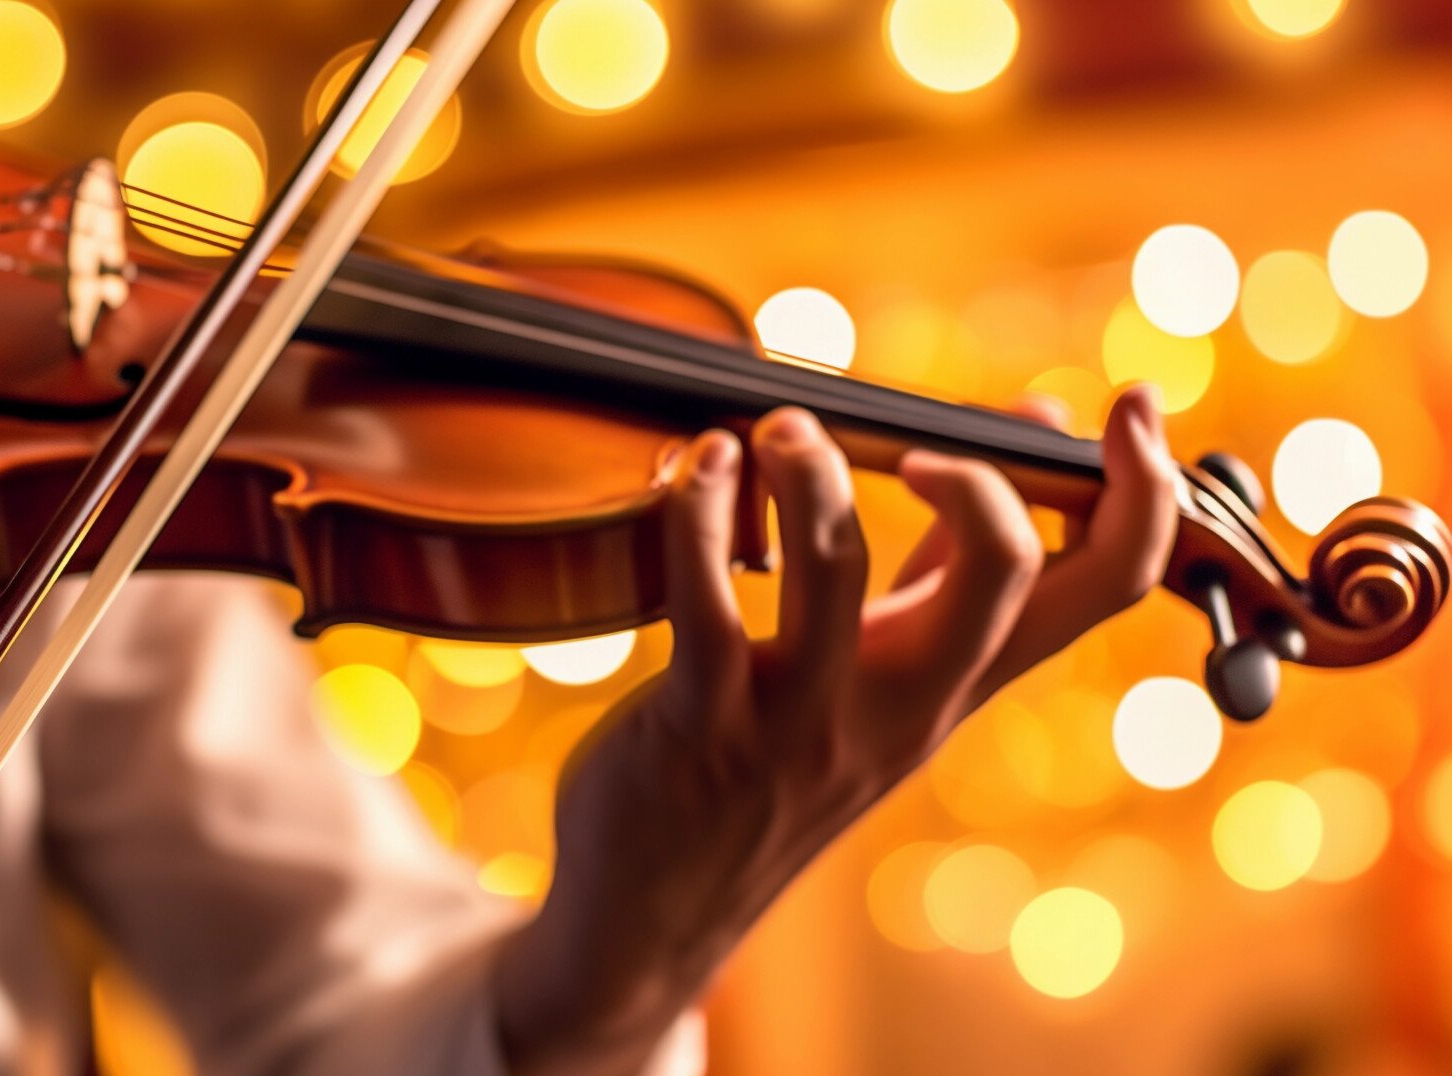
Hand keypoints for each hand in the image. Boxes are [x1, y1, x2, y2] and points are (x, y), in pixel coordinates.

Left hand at [494, 388, 1175, 1074]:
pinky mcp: (702, 722)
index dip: (1145, 493)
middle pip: (1004, 577)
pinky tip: (698, 462)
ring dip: (808, 469)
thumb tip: (1033, 425)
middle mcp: (900, 703)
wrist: (662, 910)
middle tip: (917, 439)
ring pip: (838, 564)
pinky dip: (699, 511)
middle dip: (981, 480)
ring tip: (776, 426)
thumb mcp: (886, 673)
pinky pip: (706, 602)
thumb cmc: (772, 763)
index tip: (1134, 404)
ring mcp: (802, 718)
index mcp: (958, 680)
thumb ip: (954, 561)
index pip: (1102, 589)